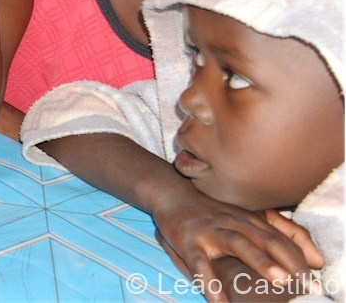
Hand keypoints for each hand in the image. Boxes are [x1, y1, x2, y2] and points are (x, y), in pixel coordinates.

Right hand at [151, 183, 324, 298]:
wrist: (170, 194)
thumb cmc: (213, 213)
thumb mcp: (246, 218)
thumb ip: (279, 233)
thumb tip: (317, 259)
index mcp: (249, 220)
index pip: (281, 239)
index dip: (300, 258)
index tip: (316, 280)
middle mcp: (234, 223)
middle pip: (267, 240)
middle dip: (290, 262)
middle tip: (308, 285)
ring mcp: (211, 231)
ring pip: (239, 244)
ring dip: (261, 262)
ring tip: (280, 281)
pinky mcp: (188, 242)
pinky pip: (201, 264)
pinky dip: (211, 283)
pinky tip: (220, 302)